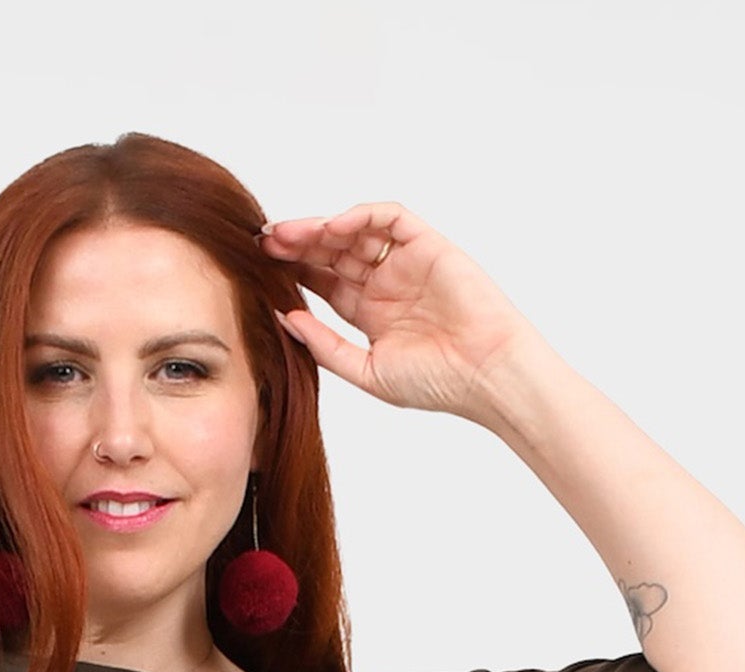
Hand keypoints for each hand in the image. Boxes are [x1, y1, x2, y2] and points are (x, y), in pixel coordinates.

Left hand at [257, 201, 542, 418]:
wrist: (485, 375)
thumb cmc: (436, 383)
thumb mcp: (365, 371)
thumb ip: (324, 346)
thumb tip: (284, 317)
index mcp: (370, 312)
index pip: (323, 281)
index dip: (293, 271)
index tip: (260, 267)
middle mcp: (386, 283)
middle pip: (333, 252)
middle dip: (298, 244)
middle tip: (264, 243)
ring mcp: (406, 262)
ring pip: (355, 231)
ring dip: (321, 228)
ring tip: (289, 234)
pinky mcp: (428, 245)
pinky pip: (390, 217)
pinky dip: (361, 215)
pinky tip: (333, 227)